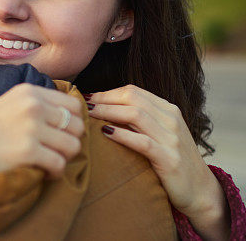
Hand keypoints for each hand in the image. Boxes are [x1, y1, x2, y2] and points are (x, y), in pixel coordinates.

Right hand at [0, 83, 83, 178]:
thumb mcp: (12, 103)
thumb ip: (40, 104)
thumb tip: (75, 118)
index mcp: (29, 91)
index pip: (73, 106)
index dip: (71, 123)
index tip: (58, 134)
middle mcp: (32, 105)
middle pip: (77, 126)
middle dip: (68, 142)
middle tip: (52, 151)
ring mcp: (30, 127)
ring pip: (73, 146)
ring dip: (62, 159)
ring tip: (46, 161)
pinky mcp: (27, 150)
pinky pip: (60, 164)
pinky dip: (54, 173)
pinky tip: (40, 172)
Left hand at [87, 85, 229, 239]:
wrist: (200, 191)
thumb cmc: (171, 160)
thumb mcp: (160, 134)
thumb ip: (140, 119)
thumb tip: (102, 106)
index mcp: (168, 110)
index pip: (133, 91)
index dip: (107, 92)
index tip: (87, 98)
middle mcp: (172, 120)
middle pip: (132, 99)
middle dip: (104, 99)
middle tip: (83, 105)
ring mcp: (172, 139)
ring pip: (136, 115)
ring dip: (108, 112)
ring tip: (89, 115)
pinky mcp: (170, 159)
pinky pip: (142, 142)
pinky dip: (122, 135)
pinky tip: (105, 133)